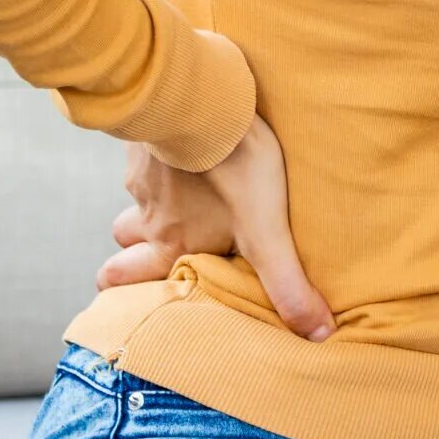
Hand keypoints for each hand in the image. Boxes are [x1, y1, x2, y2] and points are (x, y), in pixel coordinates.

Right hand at [96, 112, 335, 341]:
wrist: (202, 102)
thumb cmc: (234, 169)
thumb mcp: (267, 232)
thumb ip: (287, 284)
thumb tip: (320, 336)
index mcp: (170, 245)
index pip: (121, 281)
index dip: (119, 290)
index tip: (120, 296)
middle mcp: (148, 216)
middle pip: (122, 240)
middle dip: (131, 247)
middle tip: (147, 247)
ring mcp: (143, 174)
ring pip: (137, 196)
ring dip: (153, 198)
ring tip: (182, 192)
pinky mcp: (147, 137)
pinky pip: (146, 153)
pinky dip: (161, 155)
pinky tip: (186, 144)